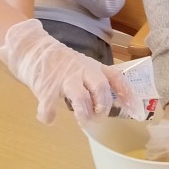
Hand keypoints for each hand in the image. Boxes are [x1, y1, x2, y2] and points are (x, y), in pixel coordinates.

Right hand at [0, 19, 143, 124]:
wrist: (32, 48)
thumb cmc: (60, 61)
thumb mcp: (82, 66)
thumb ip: (93, 80)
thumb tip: (110, 102)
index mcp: (92, 66)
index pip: (115, 77)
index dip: (127, 94)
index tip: (135, 109)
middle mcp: (81, 71)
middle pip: (100, 87)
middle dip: (103, 105)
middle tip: (99, 115)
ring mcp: (64, 78)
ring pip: (81, 98)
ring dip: (84, 114)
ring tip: (82, 121)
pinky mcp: (46, 86)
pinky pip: (49, 105)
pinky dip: (49, 115)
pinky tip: (49, 118)